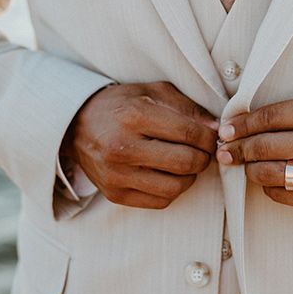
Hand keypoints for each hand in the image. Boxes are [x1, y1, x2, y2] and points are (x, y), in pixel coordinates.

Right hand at [61, 82, 218, 208]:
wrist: (76, 125)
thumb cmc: (121, 105)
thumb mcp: (153, 92)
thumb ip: (187, 107)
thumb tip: (216, 128)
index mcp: (134, 116)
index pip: (189, 132)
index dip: (209, 136)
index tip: (213, 135)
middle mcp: (123, 147)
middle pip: (185, 162)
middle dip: (204, 157)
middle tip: (203, 150)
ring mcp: (117, 174)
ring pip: (175, 187)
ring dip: (190, 176)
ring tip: (186, 162)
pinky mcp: (115, 194)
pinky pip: (160, 201)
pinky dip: (172, 189)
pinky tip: (168, 174)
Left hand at [215, 95, 292, 213]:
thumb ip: (290, 114)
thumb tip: (241, 124)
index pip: (269, 117)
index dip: (241, 124)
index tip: (225, 129)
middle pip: (264, 146)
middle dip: (237, 149)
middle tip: (224, 151)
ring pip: (268, 173)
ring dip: (249, 169)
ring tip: (245, 165)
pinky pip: (281, 195)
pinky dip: (268, 187)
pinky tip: (269, 179)